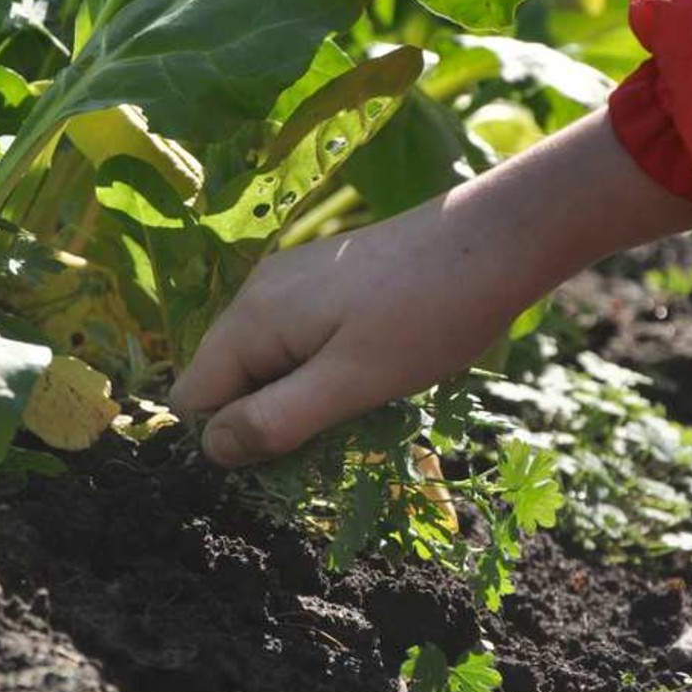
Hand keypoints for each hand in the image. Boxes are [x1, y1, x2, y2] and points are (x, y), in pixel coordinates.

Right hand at [169, 108, 691, 466]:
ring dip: (296, 395)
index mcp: (251, 318)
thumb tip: (212, 449)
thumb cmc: (428, 315)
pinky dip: (316, 367)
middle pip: (225, 379)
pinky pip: (291, 339)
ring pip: (262, 362)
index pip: (193, 397)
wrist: (498, 237)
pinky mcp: (321, 279)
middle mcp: (256, 293)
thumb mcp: (351, 383)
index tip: (288, 454)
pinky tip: (366, 368)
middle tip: (333, 432)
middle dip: (265, 416)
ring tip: (356, 400)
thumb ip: (274, 419)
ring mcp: (287, 282)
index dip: (230, 437)